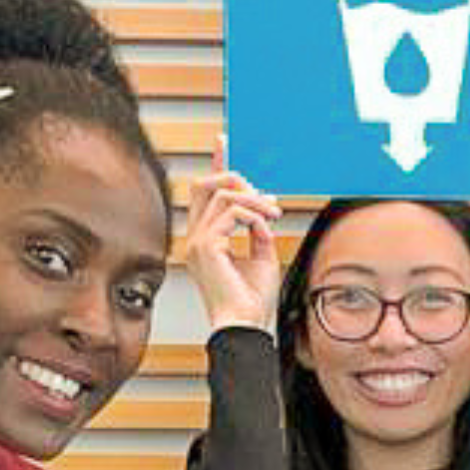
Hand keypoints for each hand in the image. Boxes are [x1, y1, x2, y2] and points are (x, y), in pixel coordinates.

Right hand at [180, 166, 281, 337]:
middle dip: (235, 177)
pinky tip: (265, 232)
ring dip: (254, 200)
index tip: (224, 141)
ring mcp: (197, 240)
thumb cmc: (251, 302)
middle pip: (205, 183)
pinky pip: (232, 212)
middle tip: (265, 196)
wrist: (245, 327)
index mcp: (205, 238)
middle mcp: (196, 236)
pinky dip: (254, 217)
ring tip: (274, 215)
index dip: (215, 164)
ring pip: (222, 193)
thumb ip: (259, 230)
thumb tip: (266, 207)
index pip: (206, 192)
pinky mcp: (206, 245)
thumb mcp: (261, 257)